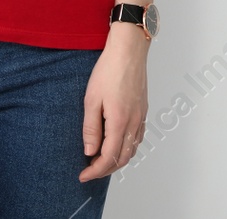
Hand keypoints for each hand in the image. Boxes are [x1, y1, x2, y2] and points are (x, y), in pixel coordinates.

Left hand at [80, 27, 149, 180]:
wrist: (129, 50)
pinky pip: (137, 138)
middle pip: (122, 158)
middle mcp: (133, 123)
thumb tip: (89, 151)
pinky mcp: (143, 110)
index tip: (82, 175)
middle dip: (105, 170)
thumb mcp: (92, 99)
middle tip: (89, 171)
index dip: (95, 171)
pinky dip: (127, 148)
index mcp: (119, 122)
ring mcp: (141, 117)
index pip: (108, 157)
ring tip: (100, 160)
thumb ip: (91, 128)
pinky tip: (117, 144)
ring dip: (117, 160)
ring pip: (132, 150)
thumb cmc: (109, 70)